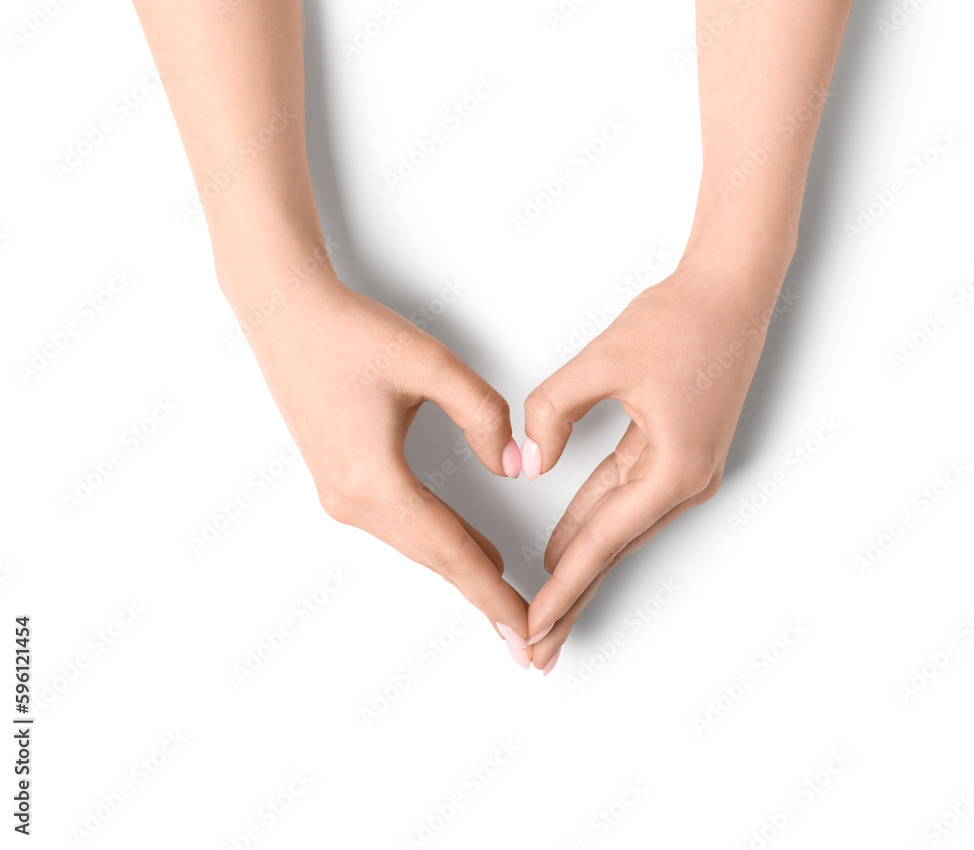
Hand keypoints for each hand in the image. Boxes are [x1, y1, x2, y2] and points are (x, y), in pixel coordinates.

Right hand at [226, 257, 532, 656]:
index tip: (526, 635)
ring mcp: (341, 496)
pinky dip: (439, 545)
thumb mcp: (431, 364)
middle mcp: (352, 501)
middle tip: (528, 639)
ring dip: (463, 572)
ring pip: (418, 546)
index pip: (452, 553)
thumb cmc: (350, 333)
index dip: (495, 597)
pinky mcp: (340, 482)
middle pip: (436, 561)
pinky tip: (469, 552)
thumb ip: (483, 415)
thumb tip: (514, 468)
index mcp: (374, 480)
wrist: (284, 314)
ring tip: (507, 603)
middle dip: (486, 599)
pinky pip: (402, 527)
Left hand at [521, 259, 783, 671]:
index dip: (563, 587)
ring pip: (617, 529)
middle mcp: (684, 482)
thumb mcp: (604, 361)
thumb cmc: (680, 320)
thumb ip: (554, 411)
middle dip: (571, 598)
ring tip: (547, 608)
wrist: (731, 289)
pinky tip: (564, 547)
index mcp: (673, 469)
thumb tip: (530, 463)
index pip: (602, 543)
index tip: (533, 626)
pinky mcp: (676, 453)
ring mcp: (684, 470)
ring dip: (582, 566)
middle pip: (612, 551)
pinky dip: (592, 524)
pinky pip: (623, 499)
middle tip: (539, 646)